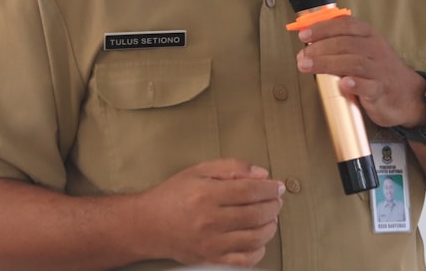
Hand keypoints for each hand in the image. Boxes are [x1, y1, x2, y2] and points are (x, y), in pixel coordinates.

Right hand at [144, 158, 284, 267]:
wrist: (148, 225)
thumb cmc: (173, 195)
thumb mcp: (199, 170)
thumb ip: (231, 167)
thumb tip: (261, 174)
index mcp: (206, 195)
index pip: (250, 192)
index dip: (269, 189)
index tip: (278, 186)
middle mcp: (210, 221)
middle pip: (256, 215)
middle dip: (273, 206)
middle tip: (276, 200)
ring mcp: (211, 243)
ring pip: (256, 238)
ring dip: (270, 226)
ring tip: (269, 217)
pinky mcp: (211, 258)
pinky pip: (244, 259)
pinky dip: (259, 250)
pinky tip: (258, 238)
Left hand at [295, 15, 425, 128]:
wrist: (409, 95)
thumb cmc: (379, 71)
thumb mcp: (363, 51)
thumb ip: (340, 45)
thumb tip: (308, 44)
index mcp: (369, 36)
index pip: (345, 25)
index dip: (323, 28)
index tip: (304, 34)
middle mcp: (375, 49)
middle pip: (345, 43)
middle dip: (319, 48)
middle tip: (302, 56)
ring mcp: (380, 70)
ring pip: (354, 62)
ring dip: (327, 63)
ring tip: (307, 66)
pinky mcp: (383, 90)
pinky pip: (370, 86)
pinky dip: (355, 84)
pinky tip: (343, 83)